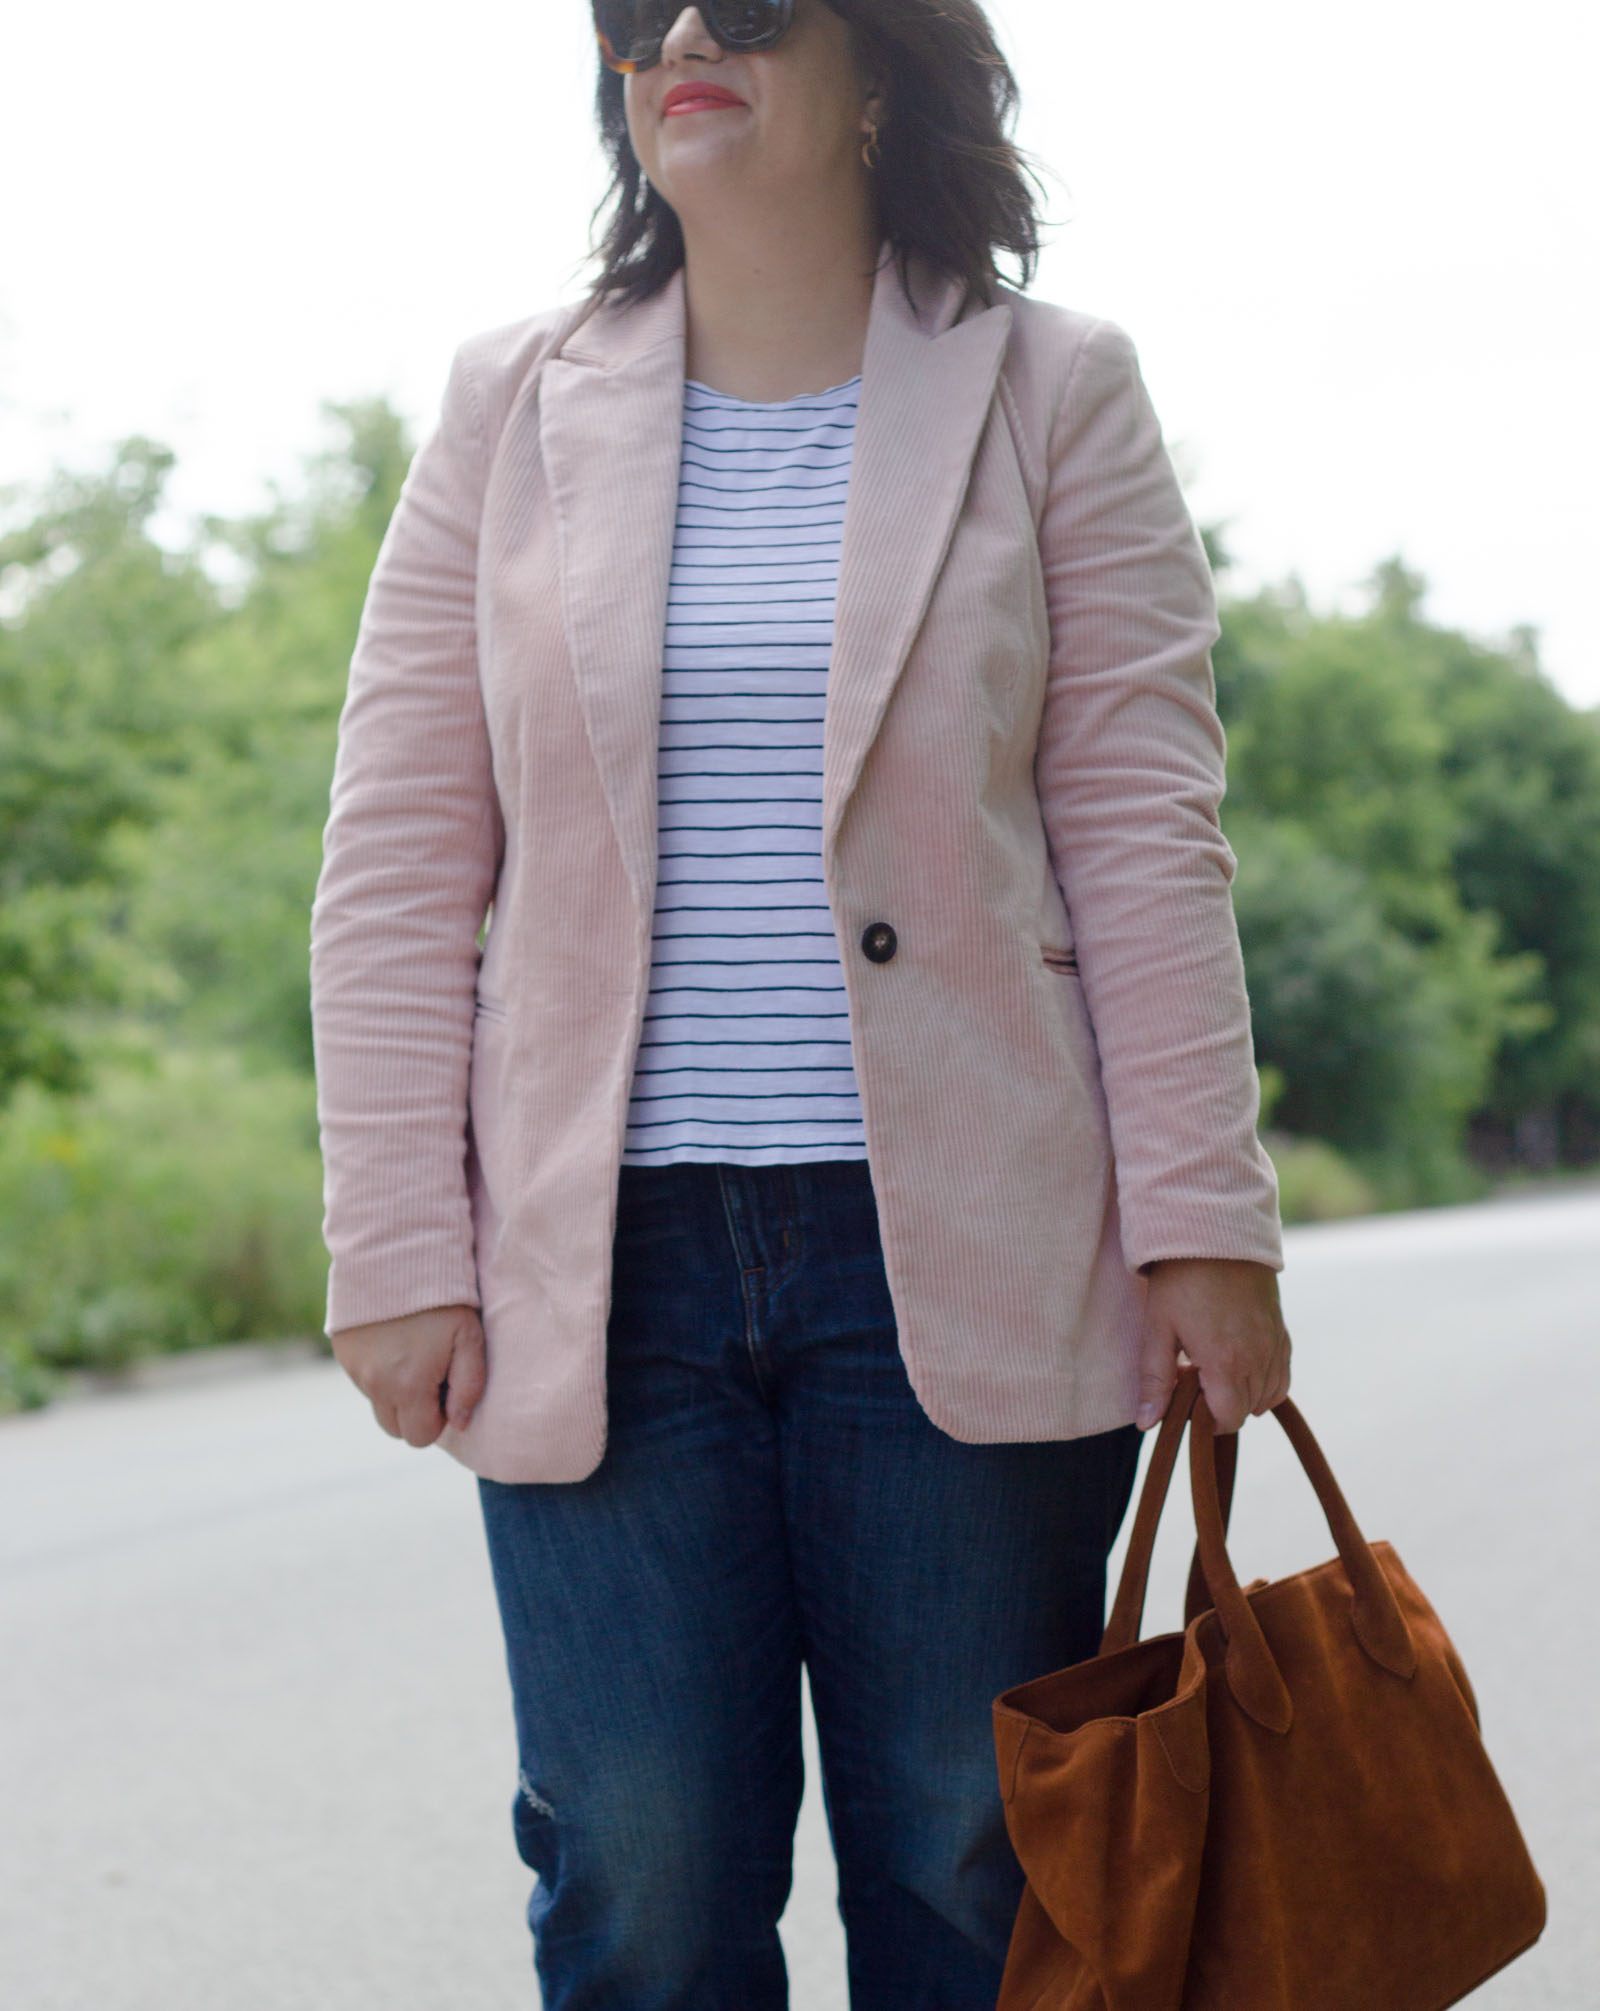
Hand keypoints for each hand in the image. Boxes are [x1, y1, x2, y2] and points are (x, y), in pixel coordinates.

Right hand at [330, 1304, 485, 1446]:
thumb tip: (460, 1423)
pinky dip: (378, 1371)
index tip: (446, 1387)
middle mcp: (375, 1384)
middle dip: (415, 1412)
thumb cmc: (443, 1297)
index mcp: (408, 1387)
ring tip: (413, 1352)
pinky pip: (362, 1379)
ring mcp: (354, 1369)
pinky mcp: (342, 1351)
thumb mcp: (469, 1337)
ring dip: (395, 1391)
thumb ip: (469, 1386)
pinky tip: (394, 1340)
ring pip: (377, 1403)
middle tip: (431, 1375)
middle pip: (395, 1428)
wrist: (395, 1253)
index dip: (438, 1418)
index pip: (420, 1437)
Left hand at [1135, 1259, 1290, 1435]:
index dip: (1205, 1420)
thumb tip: (1147, 1423)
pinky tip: (1239, 1363)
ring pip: (1268, 1395)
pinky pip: (1282, 1374)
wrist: (1217, 1232)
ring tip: (1213, 1367)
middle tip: (1194, 1377)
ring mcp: (1274, 1345)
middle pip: (1247, 1410)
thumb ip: (1155, 1379)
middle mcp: (1258, 1359)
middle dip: (1220, 1406)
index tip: (1185, 1400)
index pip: (1228, 1419)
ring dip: (1242, 1394)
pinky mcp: (1282, 1331)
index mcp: (1226, 1363)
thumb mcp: (1158, 1327)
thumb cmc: (1180, 1279)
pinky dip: (1265, 1380)